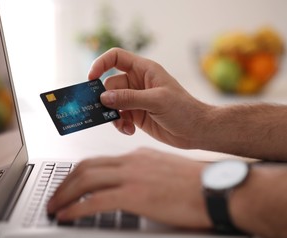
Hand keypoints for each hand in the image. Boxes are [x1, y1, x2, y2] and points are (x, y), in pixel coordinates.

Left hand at [47, 148, 212, 228]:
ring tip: (54, 207)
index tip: (71, 183)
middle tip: (55, 195)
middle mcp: (131, 162)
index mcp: (138, 156)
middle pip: (86, 167)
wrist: (217, 188)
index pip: (100, 161)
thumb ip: (146, 175)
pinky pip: (94, 200)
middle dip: (64, 182)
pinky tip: (67, 216)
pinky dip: (75, 208)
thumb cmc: (198, 184)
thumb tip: (134, 186)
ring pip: (85, 180)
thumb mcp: (165, 172)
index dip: (79, 173)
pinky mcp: (134, 195)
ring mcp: (132, 177)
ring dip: (64, 194)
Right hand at [88, 48, 212, 148]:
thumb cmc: (183, 110)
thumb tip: (103, 98)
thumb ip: (129, 98)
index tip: (91, 78)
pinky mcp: (136, 115)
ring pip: (112, 103)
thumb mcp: (156, 100)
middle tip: (103, 111)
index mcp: (144, 70)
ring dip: (113, 114)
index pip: (117, 58)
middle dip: (105, 98)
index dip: (101, 63)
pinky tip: (129, 131)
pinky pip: (119, 117)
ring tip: (123, 125)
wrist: (196, 131)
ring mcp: (136, 100)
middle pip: (110, 85)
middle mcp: (137, 83)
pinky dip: (120, 124)